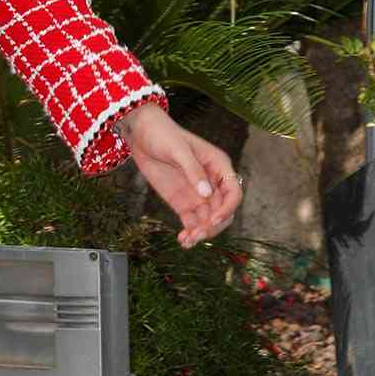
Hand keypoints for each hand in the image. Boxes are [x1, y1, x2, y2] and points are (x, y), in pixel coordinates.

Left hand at [118, 104, 241, 247]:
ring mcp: (197, 194)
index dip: (227, 209)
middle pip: (222, 211)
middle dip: (213, 226)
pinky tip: (183, 240)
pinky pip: (191, 222)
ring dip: (201, 233)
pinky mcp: (182, 202)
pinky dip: (190, 232)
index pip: (233, 193)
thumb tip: (206, 193)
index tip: (213, 220)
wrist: (141, 134)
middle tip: (197, 235)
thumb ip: (193, 171)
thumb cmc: (163, 134)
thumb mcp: (178, 150)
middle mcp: (212, 183)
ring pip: (207, 220)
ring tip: (187, 240)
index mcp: (219, 166)